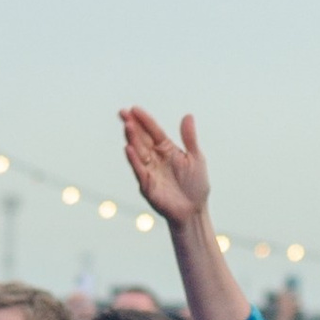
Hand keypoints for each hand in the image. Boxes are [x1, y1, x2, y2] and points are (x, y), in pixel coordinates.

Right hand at [119, 104, 211, 227]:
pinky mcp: (146, 184)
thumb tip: (188, 115)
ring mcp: (149, 170)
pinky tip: (128, 148)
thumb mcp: (196, 158)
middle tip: (123, 113)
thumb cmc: (195, 185)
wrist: (193, 211)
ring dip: (132, 139)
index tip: (134, 109)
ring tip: (127, 126)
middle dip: (132, 125)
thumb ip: (189, 138)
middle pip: (141, 138)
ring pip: (138, 151)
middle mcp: (155, 157)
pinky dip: (133, 159)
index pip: (153, 131)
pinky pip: (138, 169)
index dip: (144, 120)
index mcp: (166, 149)